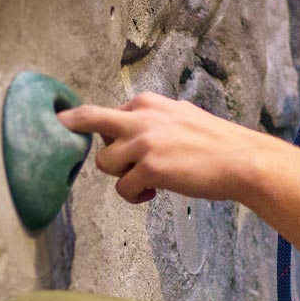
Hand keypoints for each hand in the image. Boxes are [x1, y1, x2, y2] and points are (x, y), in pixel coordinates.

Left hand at [58, 93, 263, 204]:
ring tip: (144, 182)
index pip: (106, 112)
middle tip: (58, 126)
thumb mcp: (179, 116)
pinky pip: (123, 188)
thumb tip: (129, 130)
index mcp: (148, 104)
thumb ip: (152, 120)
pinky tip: (153, 194)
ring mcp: (144, 142)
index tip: (71, 125)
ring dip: (119, 177)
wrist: (241, 159)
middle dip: (71, 127)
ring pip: (104, 163)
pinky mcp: (150, 168)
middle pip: (89, 119)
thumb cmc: (214, 143)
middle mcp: (141, 117)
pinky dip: (135, 196)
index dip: (97, 131)